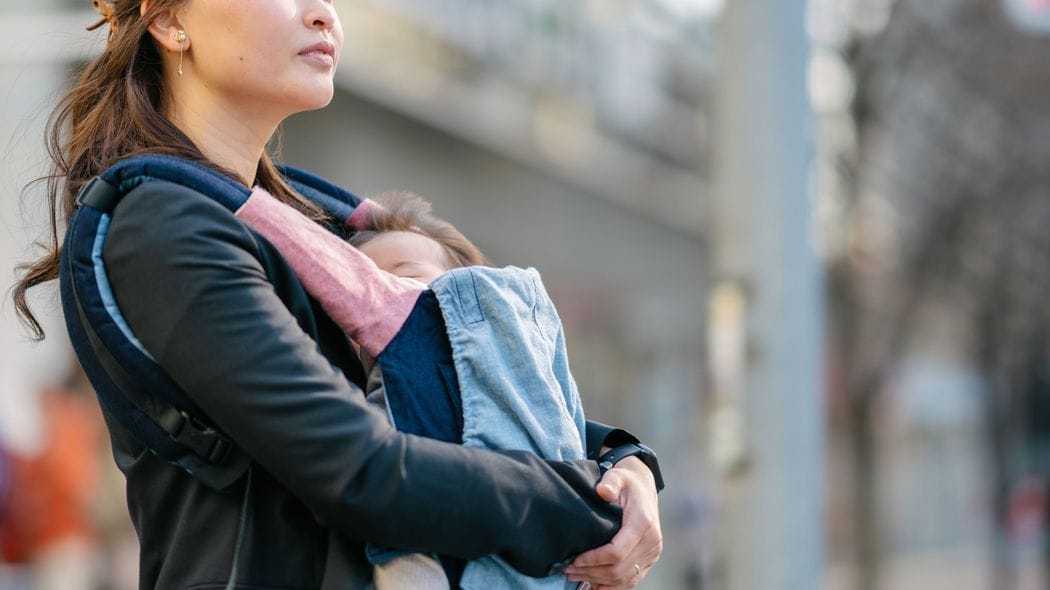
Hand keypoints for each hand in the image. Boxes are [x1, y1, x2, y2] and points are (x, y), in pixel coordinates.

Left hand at [565, 456, 661, 588]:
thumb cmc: (627, 482)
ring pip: (624, 578)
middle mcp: (652, 541)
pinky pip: (632, 580)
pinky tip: (594, 584)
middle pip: (619, 570)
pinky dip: (613, 586)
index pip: (617, 552)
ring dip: (598, 581)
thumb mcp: (618, 475)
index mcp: (643, 523)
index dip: (594, 560)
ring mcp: (653, 552)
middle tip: (568, 570)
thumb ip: (610, 482)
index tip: (574, 559)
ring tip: (576, 576)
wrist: (644, 486)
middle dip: (591, 573)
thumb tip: (603, 491)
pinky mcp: (650, 559)